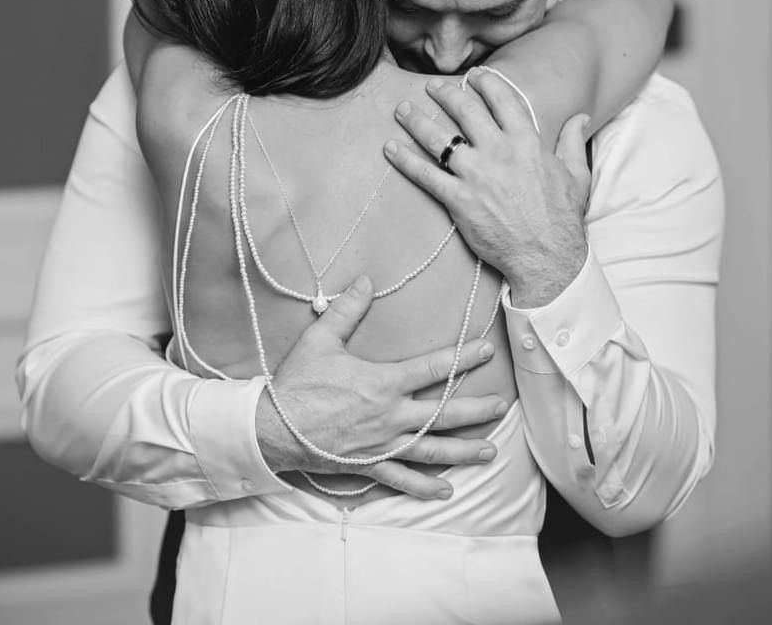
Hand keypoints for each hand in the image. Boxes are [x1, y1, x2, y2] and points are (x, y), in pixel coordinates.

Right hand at [256, 275, 508, 498]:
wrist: (272, 428)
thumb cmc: (296, 384)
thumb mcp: (320, 340)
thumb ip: (347, 310)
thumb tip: (365, 280)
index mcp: (383, 383)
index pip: (432, 368)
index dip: (462, 357)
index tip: (486, 350)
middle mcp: (390, 417)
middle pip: (444, 414)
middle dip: (476, 410)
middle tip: (500, 406)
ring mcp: (382, 445)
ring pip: (432, 450)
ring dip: (463, 451)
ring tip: (489, 452)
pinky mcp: (369, 465)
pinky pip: (402, 479)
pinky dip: (424, 487)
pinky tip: (445, 491)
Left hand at [384, 69, 592, 308]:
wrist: (547, 257)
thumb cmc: (563, 218)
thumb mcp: (576, 175)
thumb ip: (572, 141)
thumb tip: (580, 117)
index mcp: (527, 142)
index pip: (502, 100)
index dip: (486, 82)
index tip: (474, 75)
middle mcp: (499, 152)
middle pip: (465, 111)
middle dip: (444, 94)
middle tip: (431, 87)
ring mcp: (476, 175)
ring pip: (439, 139)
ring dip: (417, 121)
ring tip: (403, 110)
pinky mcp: (459, 199)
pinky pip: (425, 174)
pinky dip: (405, 160)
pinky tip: (390, 148)